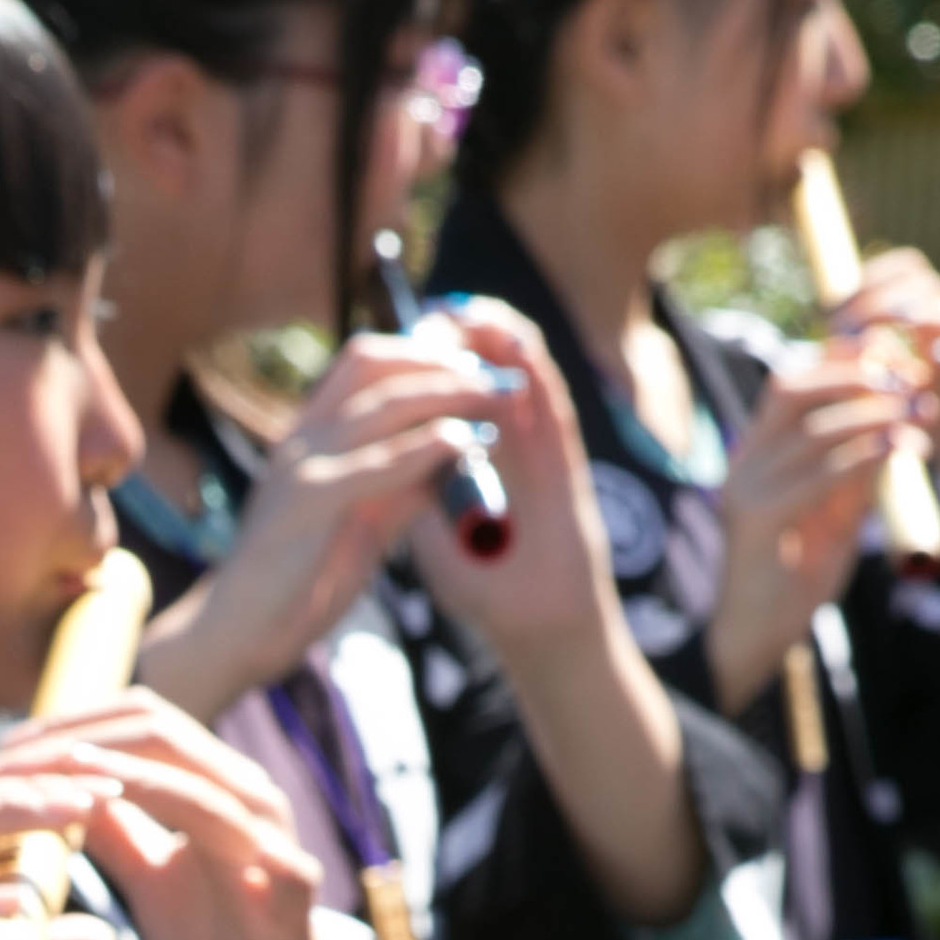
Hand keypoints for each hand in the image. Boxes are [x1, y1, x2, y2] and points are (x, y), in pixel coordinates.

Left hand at [0, 693, 378, 939]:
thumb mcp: (151, 887)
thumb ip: (120, 837)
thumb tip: (66, 791)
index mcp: (212, 795)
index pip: (138, 725)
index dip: (68, 726)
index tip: (2, 751)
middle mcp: (245, 799)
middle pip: (157, 724)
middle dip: (75, 732)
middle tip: (8, 755)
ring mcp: (270, 833)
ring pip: (186, 762)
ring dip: (109, 758)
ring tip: (45, 767)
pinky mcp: (289, 878)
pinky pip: (219, 824)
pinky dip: (156, 800)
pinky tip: (99, 808)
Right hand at [135, 332, 511, 721]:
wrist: (237, 634)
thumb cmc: (296, 584)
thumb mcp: (360, 524)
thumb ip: (399, 489)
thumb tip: (452, 458)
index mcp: (308, 436)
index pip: (366, 363)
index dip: (424, 352)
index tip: (477, 365)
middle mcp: (301, 437)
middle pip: (375, 364)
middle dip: (443, 361)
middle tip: (499, 375)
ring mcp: (300, 465)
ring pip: (381, 404)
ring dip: (449, 393)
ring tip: (498, 397)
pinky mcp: (306, 502)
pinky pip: (375, 464)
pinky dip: (424, 448)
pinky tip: (464, 443)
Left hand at [397, 300, 619, 660]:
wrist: (538, 631)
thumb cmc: (486, 593)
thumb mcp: (430, 539)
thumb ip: (408, 496)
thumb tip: (372, 459)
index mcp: (472, 462)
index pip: (451, 397)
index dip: (431, 362)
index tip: (403, 333)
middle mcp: (509, 447)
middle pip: (487, 375)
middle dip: (464, 339)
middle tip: (440, 308)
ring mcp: (540, 454)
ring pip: (524, 378)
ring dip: (502, 339)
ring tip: (475, 310)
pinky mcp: (567, 467)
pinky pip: (555, 408)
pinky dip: (538, 373)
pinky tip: (520, 345)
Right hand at [706, 340, 931, 714]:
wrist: (756, 637)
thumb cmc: (795, 577)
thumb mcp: (834, 513)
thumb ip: (856, 473)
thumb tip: (900, 429)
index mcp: (755, 453)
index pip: (791, 384)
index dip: (840, 360)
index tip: (892, 354)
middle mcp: (744, 462)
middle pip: (793, 389)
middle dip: (855, 376)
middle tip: (908, 381)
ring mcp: (746, 490)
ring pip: (812, 431)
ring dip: (872, 415)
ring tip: (917, 413)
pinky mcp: (758, 521)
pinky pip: (817, 477)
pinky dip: (862, 458)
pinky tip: (896, 450)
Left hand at [837, 247, 939, 575]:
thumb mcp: (913, 404)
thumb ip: (883, 378)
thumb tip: (832, 361)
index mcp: (937, 331)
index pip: (902, 279)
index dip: (863, 284)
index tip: (827, 312)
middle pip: (920, 283)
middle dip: (874, 296)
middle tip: (841, 325)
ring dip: (912, 314)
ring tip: (882, 329)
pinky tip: (938, 359)